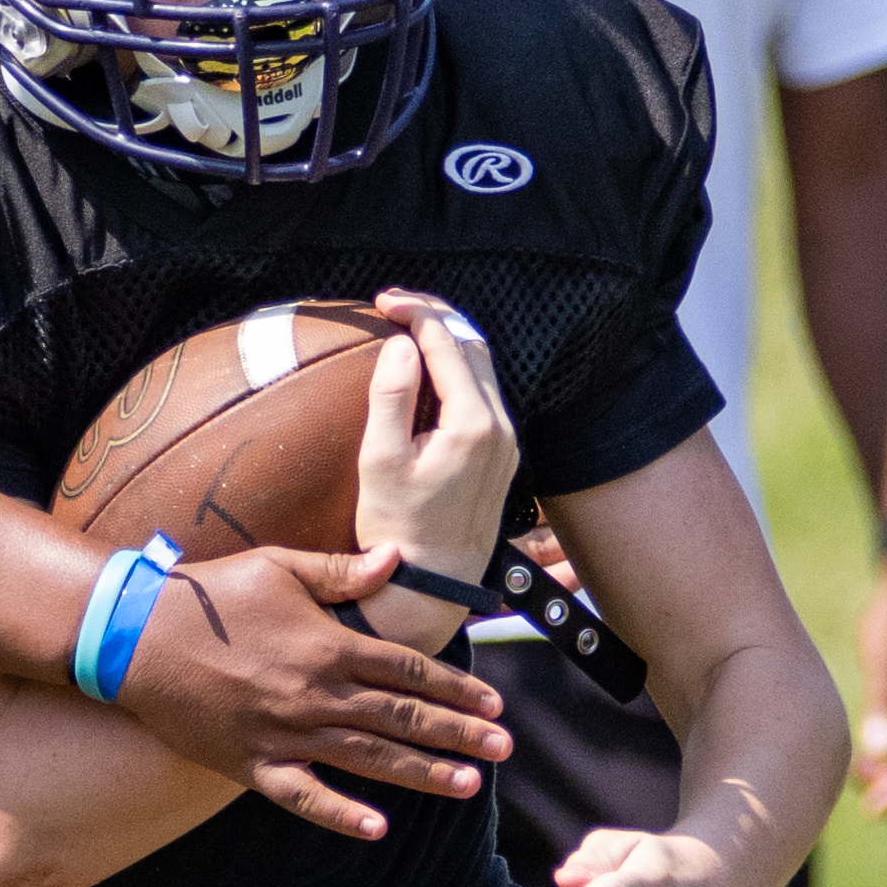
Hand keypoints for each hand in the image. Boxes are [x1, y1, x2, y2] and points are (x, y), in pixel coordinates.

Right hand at [116, 544, 511, 840]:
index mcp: (328, 645)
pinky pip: (303, 796)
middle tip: (506, 747)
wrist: (137, 637)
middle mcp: (316, 694)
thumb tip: (397, 560)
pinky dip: (340, 814)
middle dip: (459, 734)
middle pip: (402, 718)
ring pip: (368, 759)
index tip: (493, 702)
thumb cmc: (210, 595)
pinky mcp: (251, 764)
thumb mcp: (279, 566)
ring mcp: (285, 734)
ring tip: (470, 784)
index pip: (409, 671)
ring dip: (423, 773)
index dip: (456, 687)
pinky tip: (378, 829)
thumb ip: (342, 572)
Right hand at [352, 288, 518, 652]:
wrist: (432, 584)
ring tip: (408, 328)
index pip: (448, 344)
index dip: (416, 313)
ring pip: (482, 369)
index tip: (383, 302)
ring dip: (448, 342)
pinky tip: (427, 369)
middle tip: (396, 304)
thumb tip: (402, 344)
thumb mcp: (380, 461)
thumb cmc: (398, 529)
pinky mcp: (501, 456)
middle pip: (473, 347)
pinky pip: (483, 394)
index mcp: (473, 425)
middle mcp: (501, 429)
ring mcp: (506, 443)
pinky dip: (456, 370)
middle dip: (436, 317)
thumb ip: (392, 396)